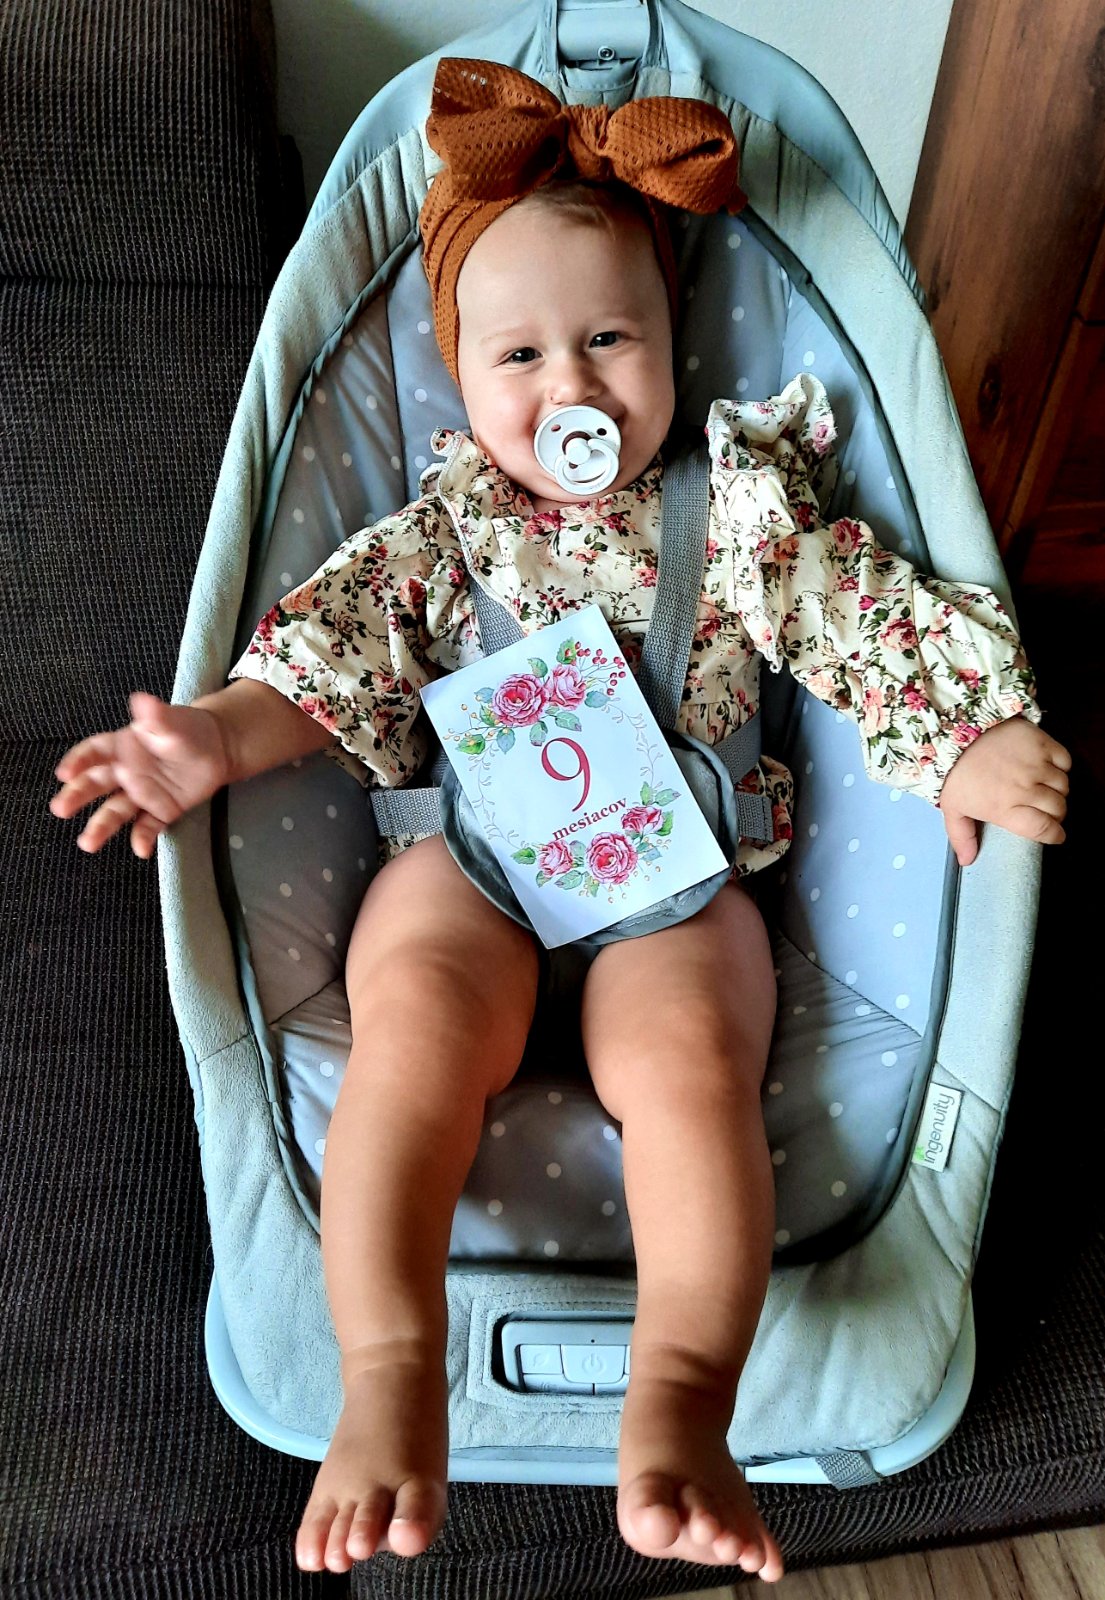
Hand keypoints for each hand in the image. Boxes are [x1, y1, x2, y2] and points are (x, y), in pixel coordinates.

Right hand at [50, 692, 230, 857]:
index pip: (94, 752)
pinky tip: (141, 849)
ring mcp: (141, 793)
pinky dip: (144, 837)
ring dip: (101, 826)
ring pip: (116, 810)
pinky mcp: (160, 810)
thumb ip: (156, 716)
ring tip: (88, 843)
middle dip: (77, 796)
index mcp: (123, 746)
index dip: (79, 761)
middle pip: (96, 784)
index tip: (65, 773)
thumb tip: (142, 699)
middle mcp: (125, 772)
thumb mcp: (172, 721)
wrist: (216, 748)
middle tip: (61, 809)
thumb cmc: (187, 730)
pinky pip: (149, 825)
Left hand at [938, 716, 1069, 866]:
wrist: (953, 731)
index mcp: (1004, 808)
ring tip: (1043, 788)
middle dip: (1055, 814)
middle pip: (1058, 808)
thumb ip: (962, 837)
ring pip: (1063, 785)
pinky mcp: (1041, 742)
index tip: (1055, 835)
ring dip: (1056, 790)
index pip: (1043, 829)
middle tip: (1045, 810)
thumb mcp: (951, 807)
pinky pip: (1065, 760)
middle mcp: (1025, 789)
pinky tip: (1045, 767)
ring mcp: (1035, 764)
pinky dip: (1060, 766)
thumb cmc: (953, 773)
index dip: (1054, 835)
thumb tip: (968, 862)